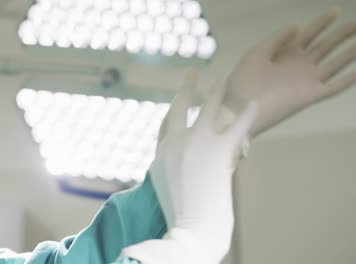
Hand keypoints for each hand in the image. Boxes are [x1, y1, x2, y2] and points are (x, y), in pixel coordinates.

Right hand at [123, 69, 256, 263]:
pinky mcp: (219, 148)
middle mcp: (176, 141)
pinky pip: (236, 125)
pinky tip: (255, 103)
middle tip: (193, 73)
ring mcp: (198, 141)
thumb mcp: (164, 186)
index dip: (174, 107)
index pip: (167, 122)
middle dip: (187, 87)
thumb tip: (179, 162)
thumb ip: (169, 168)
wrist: (191, 224)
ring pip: (209, 108)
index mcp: (162, 152)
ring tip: (224, 79)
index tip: (179, 96)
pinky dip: (247, 114)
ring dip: (217, 92)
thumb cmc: (178, 211)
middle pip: (180, 106)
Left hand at [223, 8, 355, 136]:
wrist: (239, 109)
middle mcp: (298, 66)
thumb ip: (276, 39)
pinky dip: (347, 80)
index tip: (335, 11)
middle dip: (341, 34)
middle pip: (325, 46)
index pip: (308, 34)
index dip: (321, 23)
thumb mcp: (256, 54)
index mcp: (284, 54)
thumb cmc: (243, 81)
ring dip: (350, 53)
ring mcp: (306, 81)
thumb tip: (297, 25)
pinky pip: (334, 87)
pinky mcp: (310, 97)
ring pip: (334, 64)